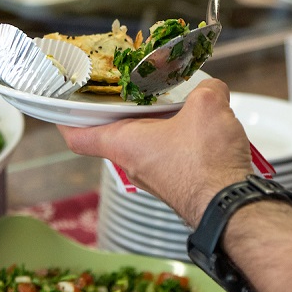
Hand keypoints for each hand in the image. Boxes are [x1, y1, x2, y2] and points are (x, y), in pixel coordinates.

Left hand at [58, 79, 252, 225]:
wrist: (231, 207)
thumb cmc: (206, 163)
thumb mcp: (208, 107)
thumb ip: (206, 89)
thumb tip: (211, 87)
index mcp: (124, 142)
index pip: (78, 136)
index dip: (64, 118)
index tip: (60, 103)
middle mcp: (132, 161)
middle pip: (110, 132)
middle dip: (115, 107)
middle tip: (119, 84)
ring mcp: (153, 174)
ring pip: (140, 142)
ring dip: (148, 121)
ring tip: (160, 96)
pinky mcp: (176, 181)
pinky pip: (164, 153)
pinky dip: (171, 135)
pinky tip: (190, 121)